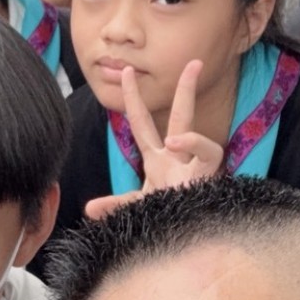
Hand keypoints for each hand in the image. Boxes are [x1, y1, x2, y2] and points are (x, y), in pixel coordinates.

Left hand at [85, 61, 223, 219]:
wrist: (188, 236)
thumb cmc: (165, 217)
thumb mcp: (136, 208)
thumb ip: (116, 205)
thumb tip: (90, 208)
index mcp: (159, 159)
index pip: (143, 122)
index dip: (134, 98)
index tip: (126, 72)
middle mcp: (179, 159)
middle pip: (183, 118)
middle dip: (187, 90)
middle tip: (194, 63)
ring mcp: (196, 173)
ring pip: (207, 147)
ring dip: (193, 139)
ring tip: (173, 143)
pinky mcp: (209, 185)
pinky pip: (209, 164)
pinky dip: (195, 158)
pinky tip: (180, 161)